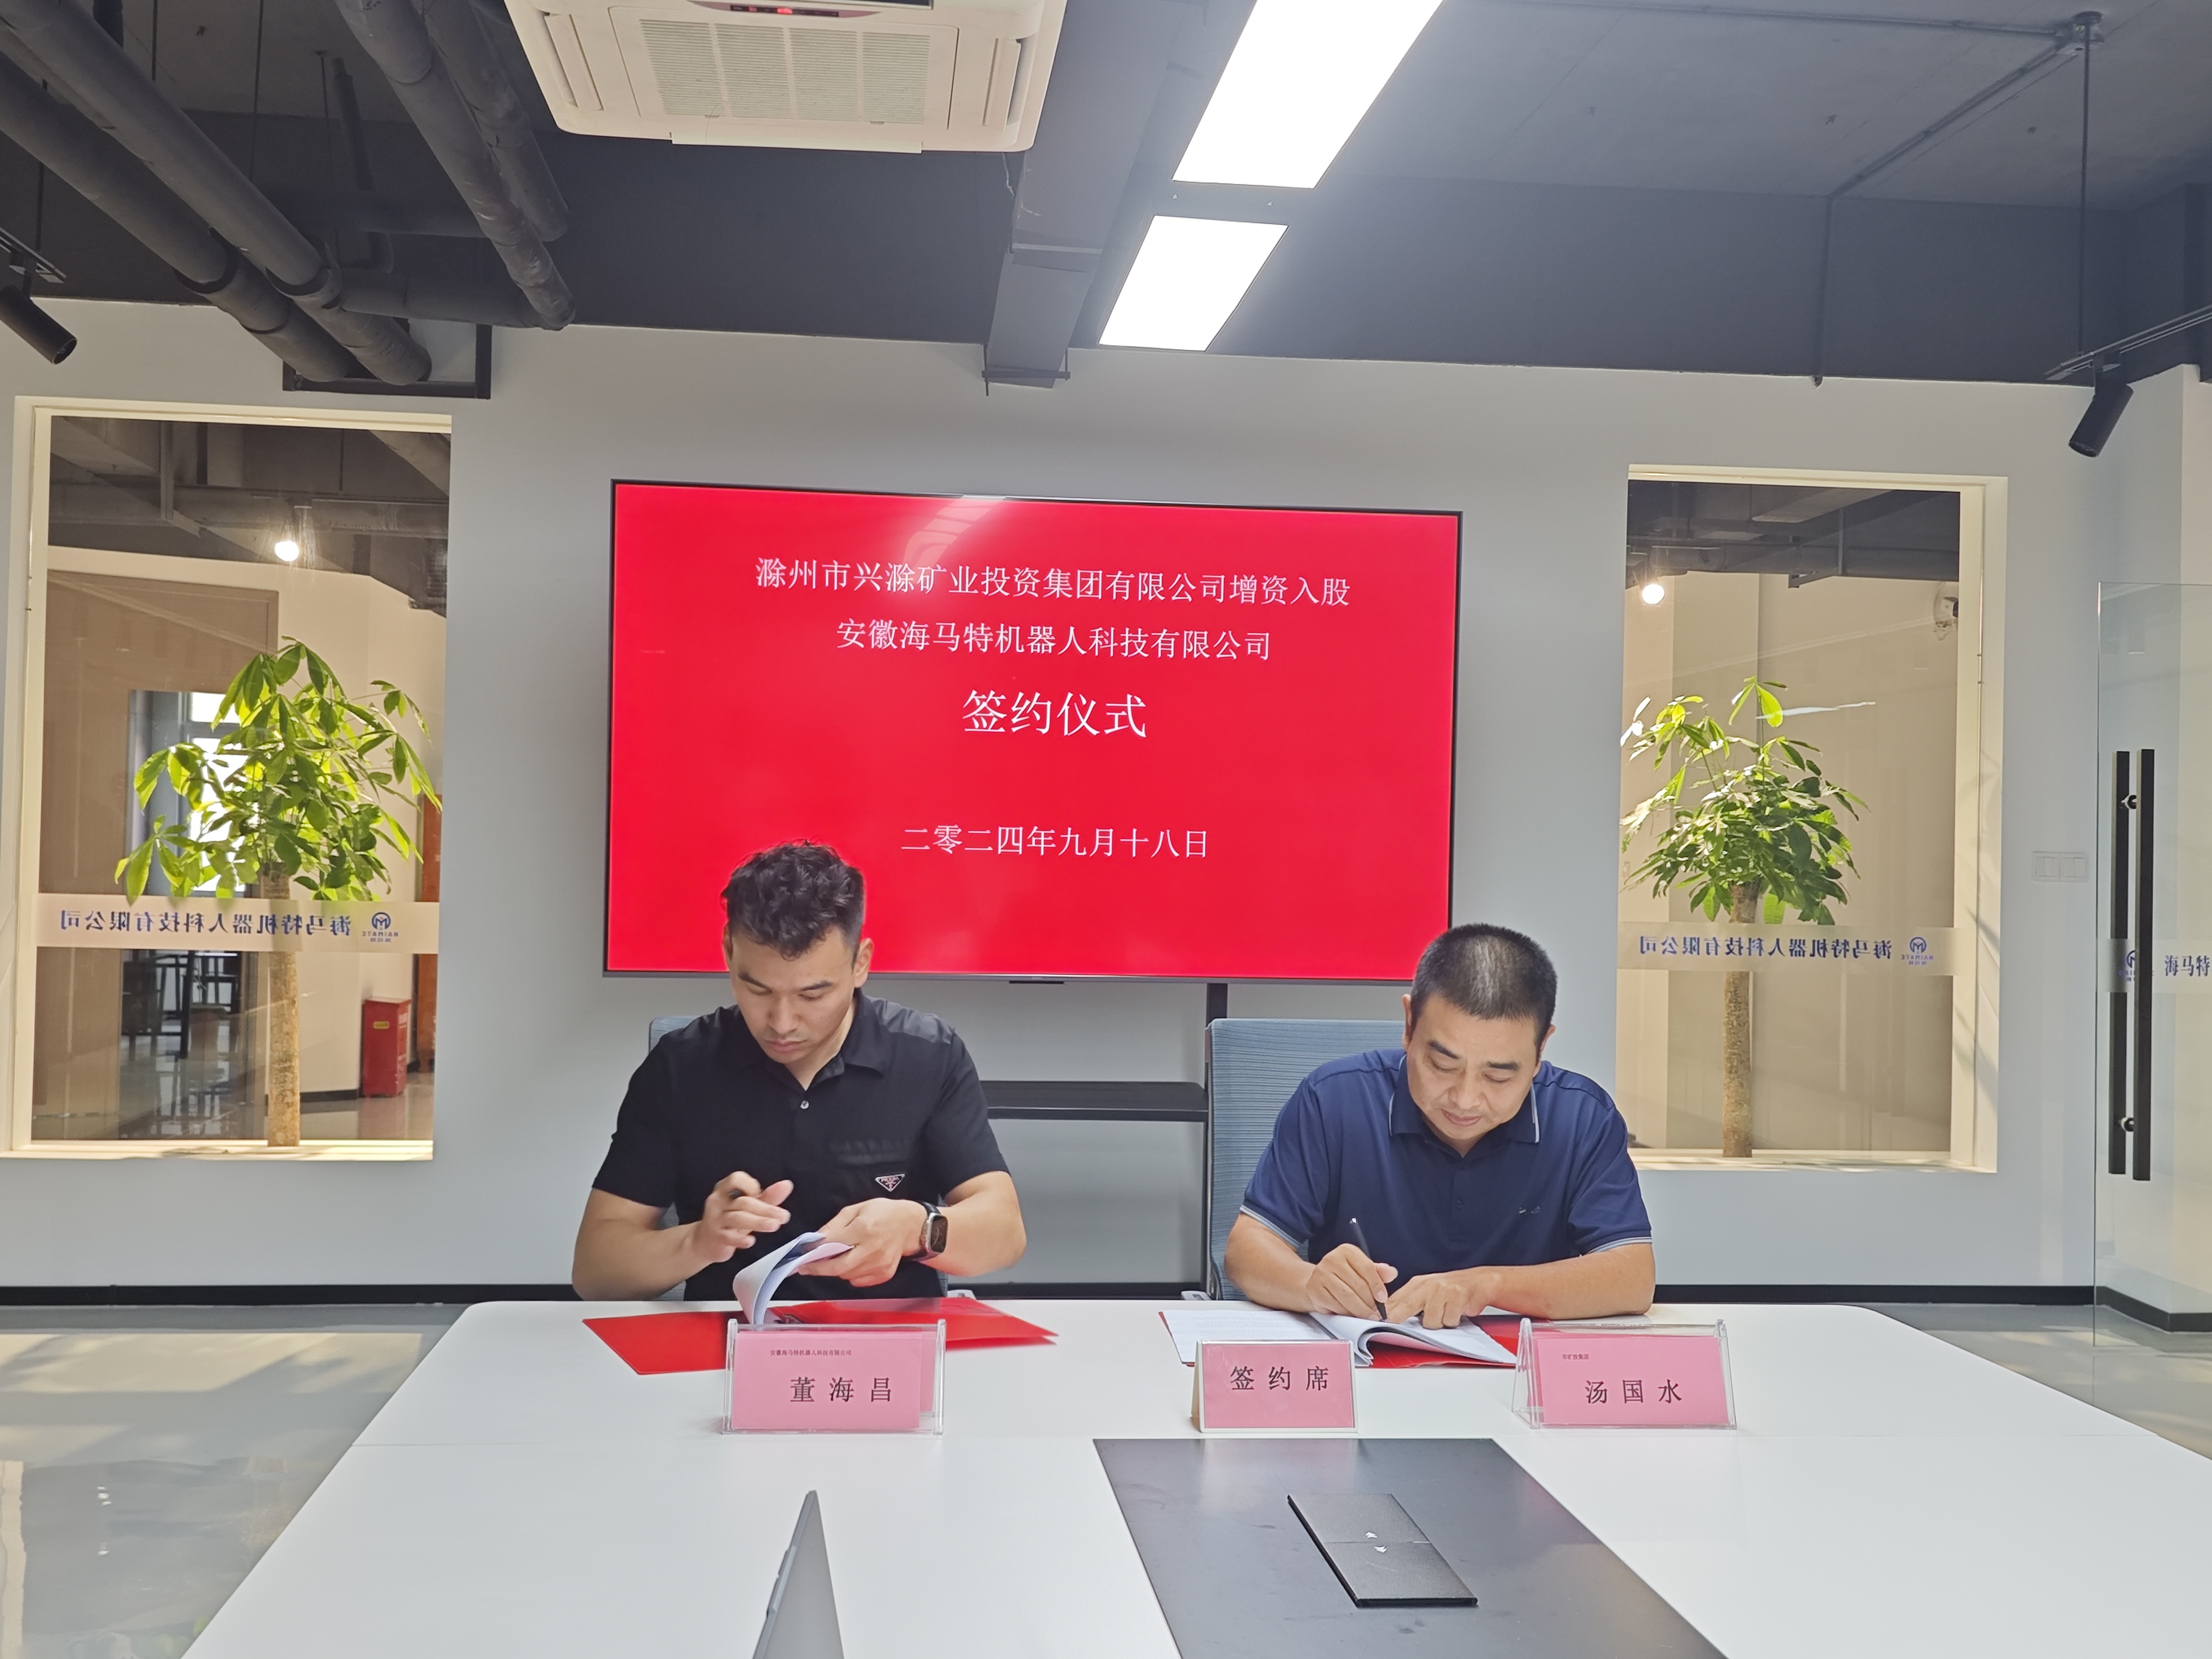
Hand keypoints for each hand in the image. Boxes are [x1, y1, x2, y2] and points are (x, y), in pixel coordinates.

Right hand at [692, 1172, 792, 1263]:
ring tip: (775, 1226)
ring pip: (737, 1218)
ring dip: (758, 1222)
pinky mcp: (715, 1237)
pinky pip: (728, 1237)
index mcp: (724, 1189)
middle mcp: (717, 1201)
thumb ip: (767, 1197)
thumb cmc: (729, 1220)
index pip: (736, 1179)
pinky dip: (740, 1239)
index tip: (762, 1195)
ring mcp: (715, 1219)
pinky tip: (751, 1241)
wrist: (703, 1242)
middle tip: (784, 1216)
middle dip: (766, 1209)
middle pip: (743, 1202)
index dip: (751, 1185)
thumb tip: (787, 1185)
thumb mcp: (747, 1207)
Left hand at [799, 1198, 926, 1287]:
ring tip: (834, 1259)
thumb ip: (835, 1225)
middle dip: (819, 1269)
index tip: (802, 1254)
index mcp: (864, 1229)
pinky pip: (858, 1281)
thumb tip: (815, 1240)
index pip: (833, 1245)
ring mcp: (879, 1265)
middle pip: (838, 1267)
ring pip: (846, 1275)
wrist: (912, 1226)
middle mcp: (872, 1249)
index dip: (815, 1252)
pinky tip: (854, 1262)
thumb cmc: (882, 1213)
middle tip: (806, 1267)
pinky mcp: (884, 1274)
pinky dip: (850, 1274)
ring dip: (836, 1269)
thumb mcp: (856, 1209)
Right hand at [1304, 1243, 1396, 1318]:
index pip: (1367, 1268)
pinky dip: (1346, 1313)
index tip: (1383, 1299)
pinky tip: (1352, 1315)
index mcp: (1347, 1251)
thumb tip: (1392, 1273)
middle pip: (1358, 1285)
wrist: (1317, 1281)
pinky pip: (1336, 1305)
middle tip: (1377, 1313)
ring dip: (1360, 1310)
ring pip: (1347, 1297)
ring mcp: (1321, 1274)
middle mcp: (1332, 1259)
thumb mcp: (1361, 1269)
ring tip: (1368, 1316)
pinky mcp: (1315, 1290)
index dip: (1377, 1286)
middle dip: (1370, 1302)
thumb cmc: (1343, 1276)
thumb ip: (1378, 1272)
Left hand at [1385, 1267, 1500, 1329]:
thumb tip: (1389, 1315)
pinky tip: (1455, 1313)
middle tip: (1393, 1322)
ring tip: (1444, 1314)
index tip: (1379, 1320)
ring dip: (1438, 1323)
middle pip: (1407, 1305)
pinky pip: (1448, 1321)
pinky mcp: (1457, 1298)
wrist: (1478, 1282)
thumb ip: (1409, 1301)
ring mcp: (1443, 1291)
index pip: (1396, 1299)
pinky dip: (1452, 1321)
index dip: (1387, 1312)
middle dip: (1400, 1316)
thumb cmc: (1450, 1289)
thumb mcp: (1426, 1290)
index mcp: (1417, 1283)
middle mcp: (1429, 1285)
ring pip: (1430, 1321)